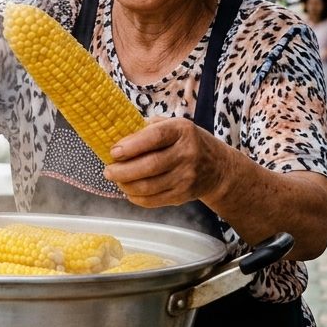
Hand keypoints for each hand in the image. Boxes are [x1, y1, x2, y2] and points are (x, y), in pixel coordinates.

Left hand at [103, 117, 230, 207]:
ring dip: (126, 185)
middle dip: (122, 171)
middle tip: (108, 171)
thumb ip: (148, 129)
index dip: (131, 146)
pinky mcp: (183, 195)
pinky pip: (153, 200)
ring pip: (149, 186)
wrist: (218, 168)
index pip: (154, 137)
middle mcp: (187, 153)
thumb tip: (118, 139)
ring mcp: (186, 177)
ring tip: (117, 180)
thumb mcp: (174, 126)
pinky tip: (129, 191)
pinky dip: (136, 197)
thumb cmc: (187, 142)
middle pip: (149, 166)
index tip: (114, 152)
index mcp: (182, 131)